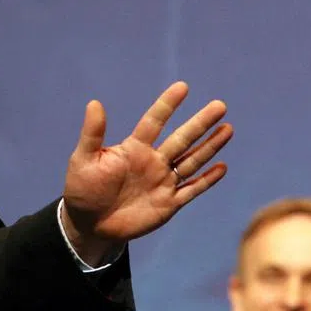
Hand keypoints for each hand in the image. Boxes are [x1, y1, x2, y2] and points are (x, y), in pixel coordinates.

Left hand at [61, 81, 232, 263]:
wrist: (89, 223)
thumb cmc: (83, 188)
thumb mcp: (83, 159)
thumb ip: (92, 134)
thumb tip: (94, 103)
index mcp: (133, 149)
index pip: (154, 122)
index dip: (167, 105)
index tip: (182, 86)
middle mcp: (152, 162)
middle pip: (181, 139)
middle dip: (200, 123)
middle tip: (220, 105)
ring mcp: (162, 182)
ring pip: (191, 161)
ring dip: (210, 147)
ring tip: (228, 129)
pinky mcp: (168, 204)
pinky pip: (191, 190)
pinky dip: (207, 180)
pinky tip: (222, 167)